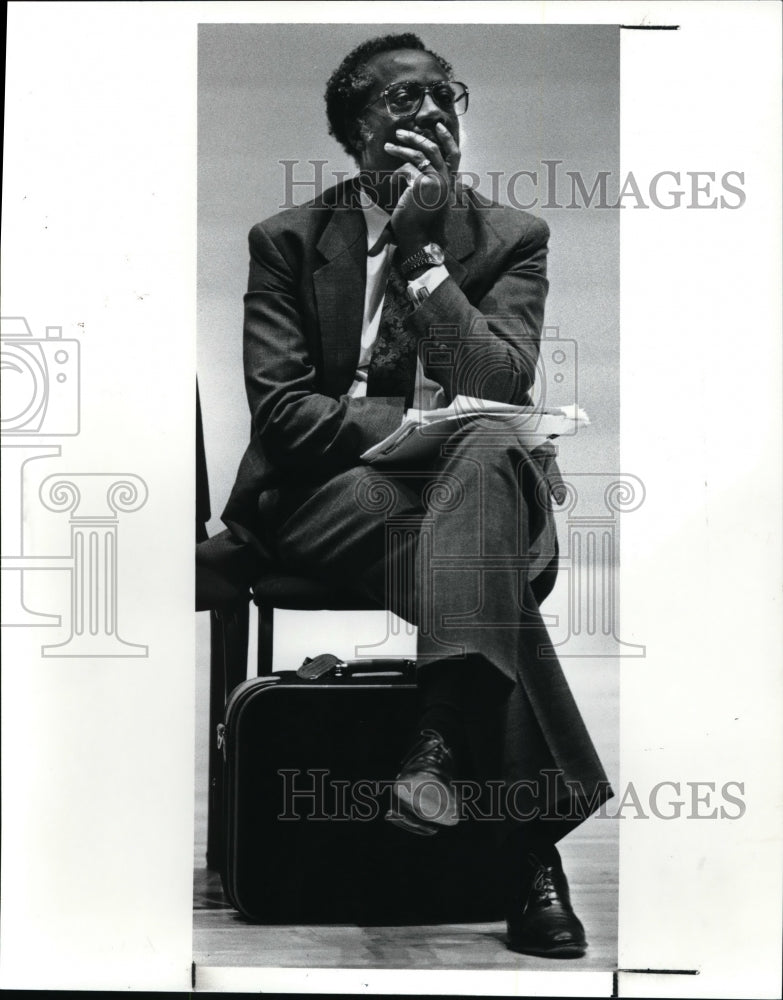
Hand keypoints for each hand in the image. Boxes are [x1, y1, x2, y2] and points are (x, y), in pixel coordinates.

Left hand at [384, 122, 460, 255]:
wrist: (419, 240)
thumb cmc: (420, 222)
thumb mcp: (428, 198)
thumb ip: (427, 181)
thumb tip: (412, 165)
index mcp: (450, 183)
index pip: (454, 154)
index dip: (447, 138)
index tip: (436, 125)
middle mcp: (447, 180)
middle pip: (433, 149)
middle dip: (416, 137)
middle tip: (401, 132)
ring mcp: (436, 181)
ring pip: (418, 155)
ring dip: (401, 148)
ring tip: (388, 146)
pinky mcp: (422, 183)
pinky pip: (405, 171)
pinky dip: (396, 177)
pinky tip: (392, 186)